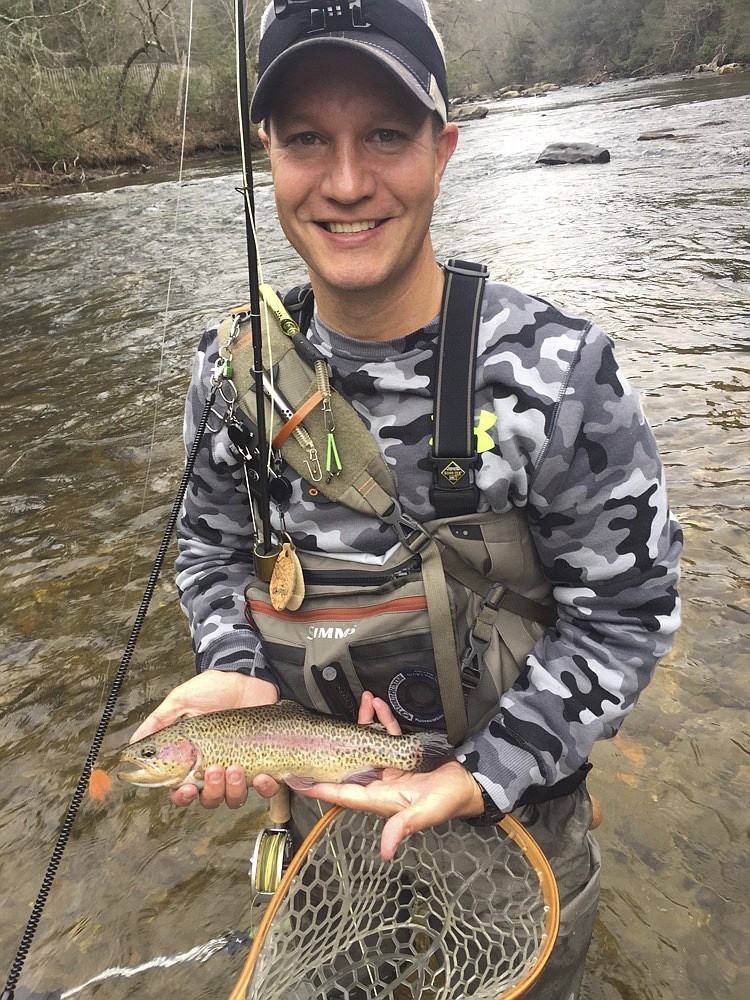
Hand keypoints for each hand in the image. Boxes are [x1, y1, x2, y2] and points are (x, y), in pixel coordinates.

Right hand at [129, 671, 277, 809]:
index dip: (183, 797)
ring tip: (236, 768)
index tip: (187, 789)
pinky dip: (264, 788)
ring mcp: (240, 768)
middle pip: (209, 799)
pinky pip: (265, 789)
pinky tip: (262, 775)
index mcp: (192, 760)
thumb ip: (158, 722)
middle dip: (212, 791)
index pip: (182, 791)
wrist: (247, 675)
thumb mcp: (181, 701)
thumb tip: (134, 742)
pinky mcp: (263, 763)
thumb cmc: (214, 688)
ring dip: (234, 789)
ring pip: (234, 798)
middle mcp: (215, 768)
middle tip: (215, 770)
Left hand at [296, 693, 484, 859]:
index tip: (297, 779)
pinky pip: (387, 735)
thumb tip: (386, 850)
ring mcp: (390, 768)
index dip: (320, 787)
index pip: (342, 794)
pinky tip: (378, 704)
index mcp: (379, 799)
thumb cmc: (448, 802)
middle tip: (319, 729)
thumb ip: (404, 827)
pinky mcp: (402, 755)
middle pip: (349, 764)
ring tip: (362, 702)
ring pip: (367, 744)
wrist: (470, 786)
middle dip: (335, 745)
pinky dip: (383, 719)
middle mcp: (379, 783)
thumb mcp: (425, 813)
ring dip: (363, 723)